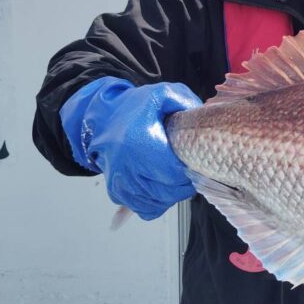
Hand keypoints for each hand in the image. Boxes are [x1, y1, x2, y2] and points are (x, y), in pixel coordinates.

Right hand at [60, 76, 200, 219]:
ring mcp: (119, 181)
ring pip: (155, 203)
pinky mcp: (116, 190)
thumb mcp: (161, 94)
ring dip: (172, 196)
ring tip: (177, 181)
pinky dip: (157, 204)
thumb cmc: (135, 107)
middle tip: (190, 174)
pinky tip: (163, 190)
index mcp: (140, 141)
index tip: (196, 165)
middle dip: (184, 186)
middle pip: (166, 191)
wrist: (102, 118)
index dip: (190, 173)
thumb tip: (202, 116)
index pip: (173, 173)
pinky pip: (143, 209)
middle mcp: (127, 165)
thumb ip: (185, 101)